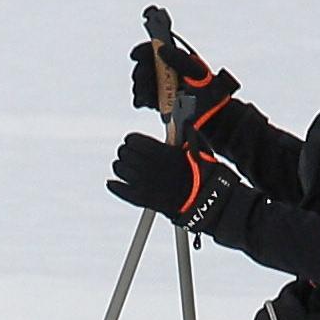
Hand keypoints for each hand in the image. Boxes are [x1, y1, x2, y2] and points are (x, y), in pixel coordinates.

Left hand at [105, 133, 244, 240]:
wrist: (207, 199)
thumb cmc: (205, 172)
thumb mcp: (199, 146)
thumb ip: (188, 132)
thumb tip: (185, 120)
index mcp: (161, 151)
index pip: (133, 140)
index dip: (131, 140)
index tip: (133, 143)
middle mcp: (151, 166)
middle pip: (124, 154)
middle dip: (126, 153)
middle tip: (129, 156)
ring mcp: (146, 183)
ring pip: (120, 170)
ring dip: (120, 167)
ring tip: (124, 168)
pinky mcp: (145, 199)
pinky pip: (122, 191)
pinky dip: (114, 186)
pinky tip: (111, 183)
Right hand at [123, 27, 249, 141]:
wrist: (215, 119)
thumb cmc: (210, 94)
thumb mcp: (196, 73)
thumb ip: (179, 60)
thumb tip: (161, 49)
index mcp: (180, 60)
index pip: (158, 50)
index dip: (145, 50)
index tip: (136, 56)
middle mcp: (172, 72)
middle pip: (148, 67)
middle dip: (141, 73)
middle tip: (141, 80)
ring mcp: (167, 87)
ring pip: (146, 83)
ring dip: (140, 88)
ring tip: (143, 96)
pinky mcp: (164, 101)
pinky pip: (148, 97)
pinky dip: (142, 99)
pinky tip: (144, 103)